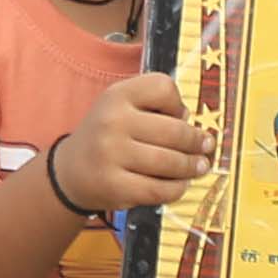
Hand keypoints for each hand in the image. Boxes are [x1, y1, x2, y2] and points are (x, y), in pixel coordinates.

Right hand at [51, 70, 207, 217]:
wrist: (70, 172)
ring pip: (170, 162)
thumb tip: (191, 122)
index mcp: (116, 95)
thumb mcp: (121, 107)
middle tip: (206, 146)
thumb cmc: (106, 136)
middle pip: (174, 129)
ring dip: (192, 166)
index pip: (163, 88)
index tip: (181, 115)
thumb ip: (154, 106)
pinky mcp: (115, 187)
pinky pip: (159, 189)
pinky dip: (177, 188)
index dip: (178, 102)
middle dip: (197, 141)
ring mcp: (112, 155)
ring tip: (200, 166)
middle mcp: (112, 121)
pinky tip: (181, 184)